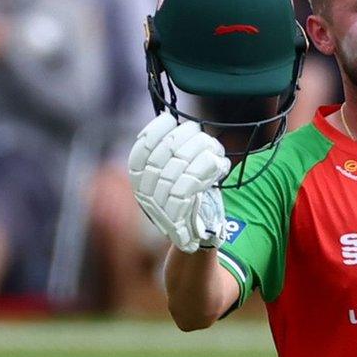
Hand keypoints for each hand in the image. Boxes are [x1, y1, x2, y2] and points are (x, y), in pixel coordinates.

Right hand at [128, 113, 230, 252]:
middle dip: (184, 139)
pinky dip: (204, 170)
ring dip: (199, 153)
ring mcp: (158, 207)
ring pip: (177, 168)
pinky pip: (188, 187)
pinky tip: (217, 164)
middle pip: (162, 155)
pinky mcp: (177, 217)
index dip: (153, 132)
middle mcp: (144, 194)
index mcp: (140, 181)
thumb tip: (179, 125)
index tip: (170, 119)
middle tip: (203, 136)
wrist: (197, 237)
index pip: (140, 151)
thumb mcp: (178, 173)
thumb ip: (174, 153)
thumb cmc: (191, 199)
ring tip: (214, 150)